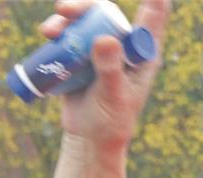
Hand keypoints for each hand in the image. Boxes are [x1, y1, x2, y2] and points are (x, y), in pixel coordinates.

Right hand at [42, 0, 169, 177]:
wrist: (90, 138)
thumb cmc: (111, 122)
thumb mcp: (112, 95)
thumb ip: (110, 68)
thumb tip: (106, 39)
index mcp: (143, 57)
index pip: (152, 23)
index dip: (154, 3)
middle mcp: (124, 50)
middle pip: (106, 15)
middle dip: (85, 7)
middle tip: (65, 9)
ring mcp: (101, 52)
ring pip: (84, 22)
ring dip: (66, 18)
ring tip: (51, 30)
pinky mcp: (81, 57)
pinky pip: (70, 36)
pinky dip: (58, 31)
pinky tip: (48, 35)